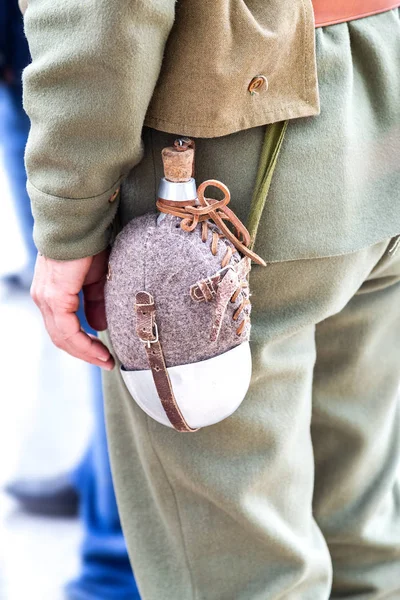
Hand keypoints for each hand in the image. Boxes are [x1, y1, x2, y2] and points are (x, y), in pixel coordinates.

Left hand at [31, 249, 114, 369]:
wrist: (81, 224)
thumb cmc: (89, 246)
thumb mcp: (95, 279)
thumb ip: (95, 303)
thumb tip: (98, 325)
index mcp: (51, 294)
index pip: (63, 328)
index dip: (83, 345)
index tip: (104, 355)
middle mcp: (43, 298)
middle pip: (61, 337)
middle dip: (85, 353)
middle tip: (106, 361)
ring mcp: (46, 298)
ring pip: (62, 337)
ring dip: (85, 352)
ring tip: (105, 359)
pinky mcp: (54, 297)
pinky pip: (67, 329)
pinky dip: (84, 343)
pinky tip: (99, 349)